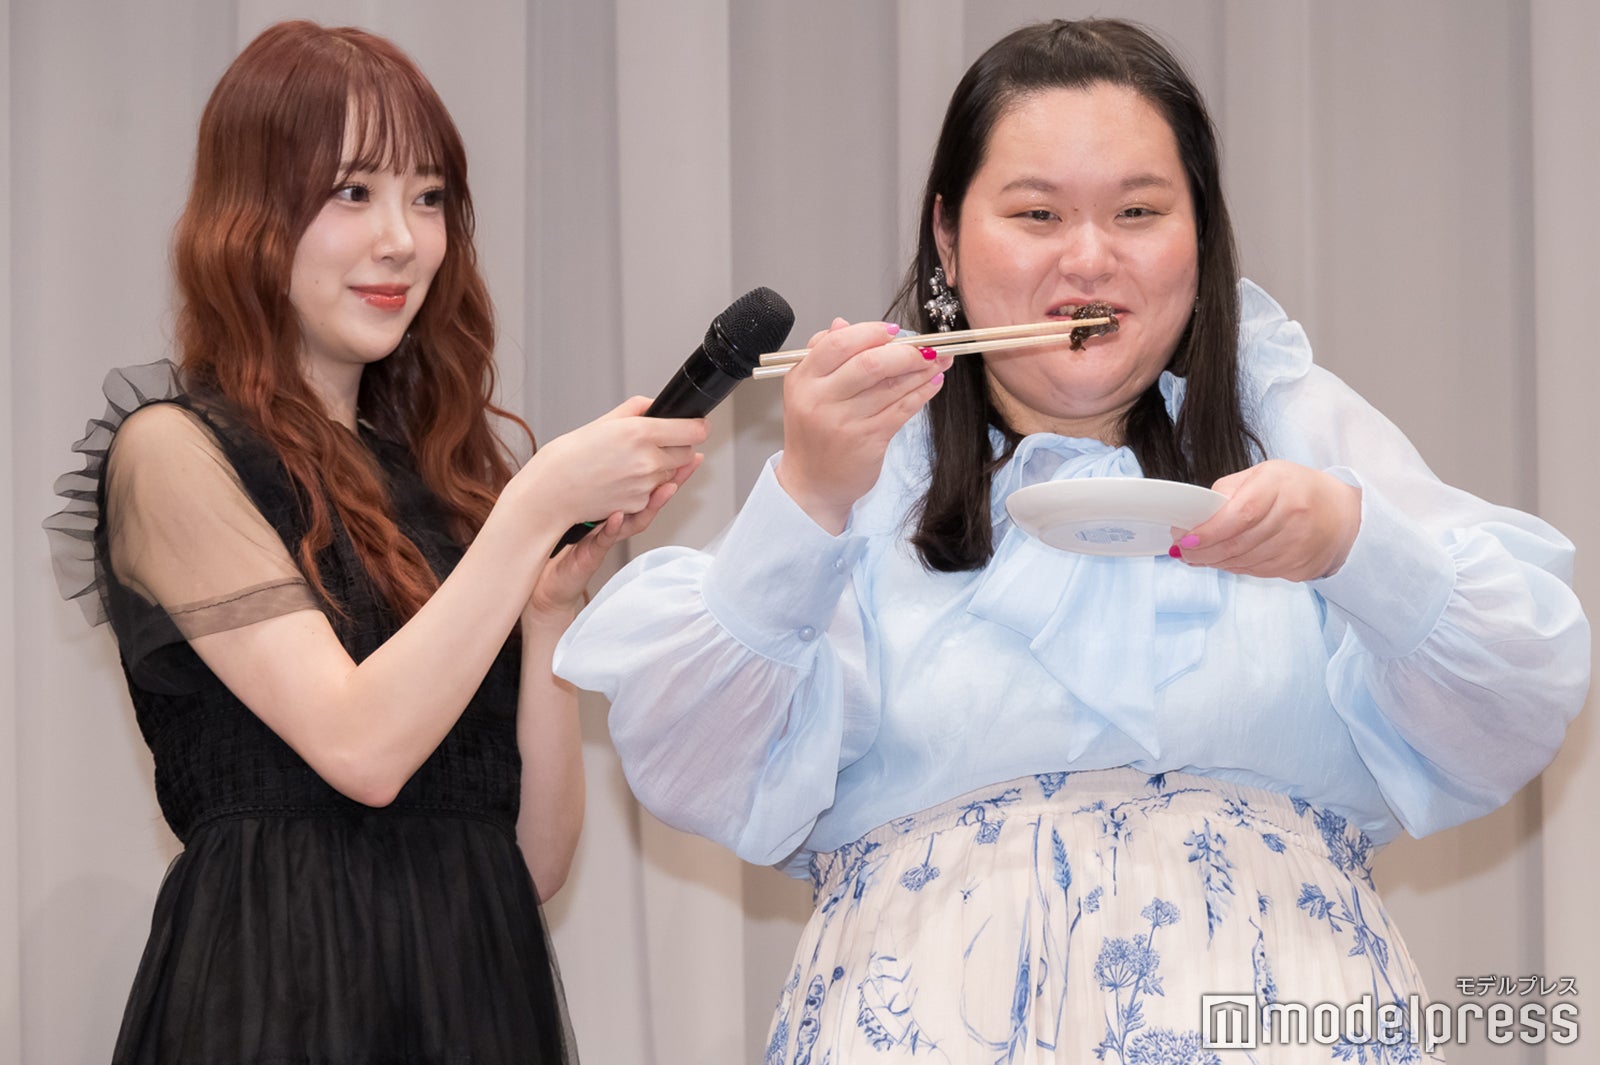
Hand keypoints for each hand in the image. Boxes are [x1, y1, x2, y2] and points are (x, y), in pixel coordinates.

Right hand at [516, 396, 707, 534]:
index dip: (698, 426)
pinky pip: (654, 493)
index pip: (693, 431)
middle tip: (655, 443)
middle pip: (687, 453)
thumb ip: (637, 410)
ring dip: (661, 468)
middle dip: (677, 447)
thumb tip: (656, 406)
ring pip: (671, 474)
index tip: (697, 425)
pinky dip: (646, 487)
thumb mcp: (605, 421)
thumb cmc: (570, 456)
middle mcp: (647, 460)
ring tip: (631, 462)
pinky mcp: (639, 506)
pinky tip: (624, 479)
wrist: (551, 491)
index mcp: (640, 433)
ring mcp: (645, 486)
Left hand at [526, 453, 703, 623]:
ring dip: (653, 505)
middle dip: (674, 483)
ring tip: (667, 488)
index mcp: (618, 510)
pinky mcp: (591, 554)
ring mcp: (607, 539)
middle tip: (689, 464)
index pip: (649, 488)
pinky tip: (616, 515)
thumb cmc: (563, 543)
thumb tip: (612, 454)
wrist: (548, 581)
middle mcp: (618, 525)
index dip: (671, 472)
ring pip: (635, 523)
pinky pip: (603, 540)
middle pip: (652, 503)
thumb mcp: (585, 507)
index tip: (689, 454)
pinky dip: (611, 528)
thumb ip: (600, 487)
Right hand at [775, 319, 950, 532]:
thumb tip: (843, 323)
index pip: (837, 343)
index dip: (870, 332)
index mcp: (802, 379)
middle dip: (905, 351)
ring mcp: (844, 422)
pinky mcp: (867, 441)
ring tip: (939, 359)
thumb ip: (824, 354)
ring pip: (891, 386)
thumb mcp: (806, 390)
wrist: (812, 483)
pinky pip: (902, 409)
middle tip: (925, 346)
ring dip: (922, 369)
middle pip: (869, 363)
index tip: (894, 331)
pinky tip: (934, 382)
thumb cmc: (813, 432)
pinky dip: (922, 392)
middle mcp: (820, 399)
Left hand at [1171, 460, 1360, 580]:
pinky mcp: (1303, 566)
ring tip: (1200, 557)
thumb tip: (1193, 518)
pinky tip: (1228, 561)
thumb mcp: (1262, 476)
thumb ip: (1227, 492)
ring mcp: (1301, 543)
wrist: (1344, 513)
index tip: (1186, 540)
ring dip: (1217, 562)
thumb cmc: (1295, 490)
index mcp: (1279, 484)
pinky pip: (1259, 572)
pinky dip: (1238, 568)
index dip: (1209, 531)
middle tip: (1184, 553)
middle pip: (1240, 543)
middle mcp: (1294, 514)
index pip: (1240, 514)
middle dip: (1205, 552)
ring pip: (1246, 562)